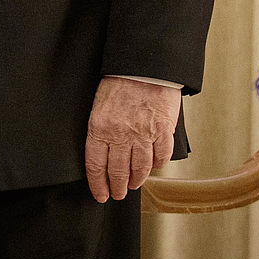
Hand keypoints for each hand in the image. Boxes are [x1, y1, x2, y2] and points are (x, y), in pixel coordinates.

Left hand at [84, 76, 179, 201]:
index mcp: (100, 127)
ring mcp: (144, 134)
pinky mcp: (163, 131)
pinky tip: (154, 167)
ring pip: (140, 168)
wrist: (145, 64)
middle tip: (117, 194)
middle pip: (118, 171)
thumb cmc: (120, 80)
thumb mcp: (99, 103)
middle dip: (117, 187)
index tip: (100, 194)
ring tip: (133, 185)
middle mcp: (121, 135)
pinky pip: (161, 156)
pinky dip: (157, 165)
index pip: (96, 165)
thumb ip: (101, 128)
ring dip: (136, 180)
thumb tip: (102, 151)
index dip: (98, 184)